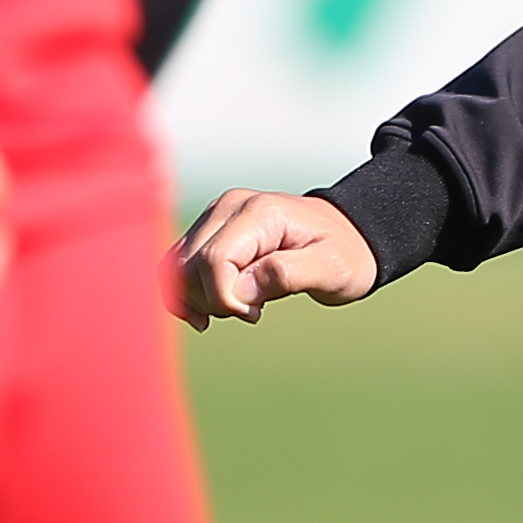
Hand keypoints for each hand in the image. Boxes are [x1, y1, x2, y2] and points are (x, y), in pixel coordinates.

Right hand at [166, 187, 383, 328]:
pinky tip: (213, 310)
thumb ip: (286, 275)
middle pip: (188, 265)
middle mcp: (228, 207)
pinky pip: (178, 264)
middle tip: (251, 312)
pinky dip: (187, 292)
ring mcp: (215, 216)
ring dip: (197, 299)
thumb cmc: (344, 254)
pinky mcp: (209, 230)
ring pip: (175, 266)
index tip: (254, 315)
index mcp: (259, 213)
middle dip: (211, 301)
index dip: (224, 298)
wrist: (348, 235)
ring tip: (239, 307)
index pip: (214, 260)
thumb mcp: (331, 269)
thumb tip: (241, 289)